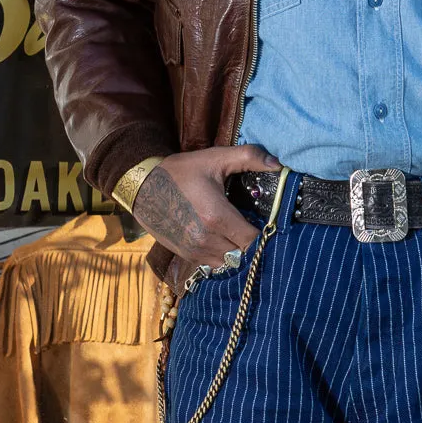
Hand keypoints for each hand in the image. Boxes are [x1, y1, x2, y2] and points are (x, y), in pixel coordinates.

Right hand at [131, 144, 280, 270]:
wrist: (143, 187)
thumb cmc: (182, 171)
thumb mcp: (216, 158)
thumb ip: (249, 157)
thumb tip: (279, 164)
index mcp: (216, 217)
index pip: (254, 240)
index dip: (267, 234)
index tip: (272, 224)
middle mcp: (205, 239)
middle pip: (243, 255)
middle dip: (254, 244)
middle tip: (260, 229)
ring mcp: (194, 251)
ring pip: (229, 263)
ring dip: (238, 253)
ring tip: (243, 235)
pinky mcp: (186, 255)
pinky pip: (214, 265)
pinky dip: (223, 256)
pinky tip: (226, 240)